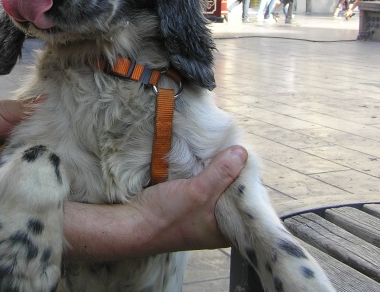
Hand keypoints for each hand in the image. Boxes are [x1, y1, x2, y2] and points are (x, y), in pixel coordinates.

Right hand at [129, 146, 246, 250]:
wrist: (131, 225)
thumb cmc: (165, 217)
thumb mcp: (197, 192)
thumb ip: (221, 173)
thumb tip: (242, 153)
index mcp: (227, 231)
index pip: (248, 203)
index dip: (248, 180)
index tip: (247, 157)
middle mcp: (217, 225)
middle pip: (232, 193)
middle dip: (231, 172)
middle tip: (232, 149)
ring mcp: (201, 216)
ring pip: (216, 189)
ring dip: (215, 171)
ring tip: (219, 151)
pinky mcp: (187, 206)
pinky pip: (202, 187)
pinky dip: (202, 174)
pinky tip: (202, 161)